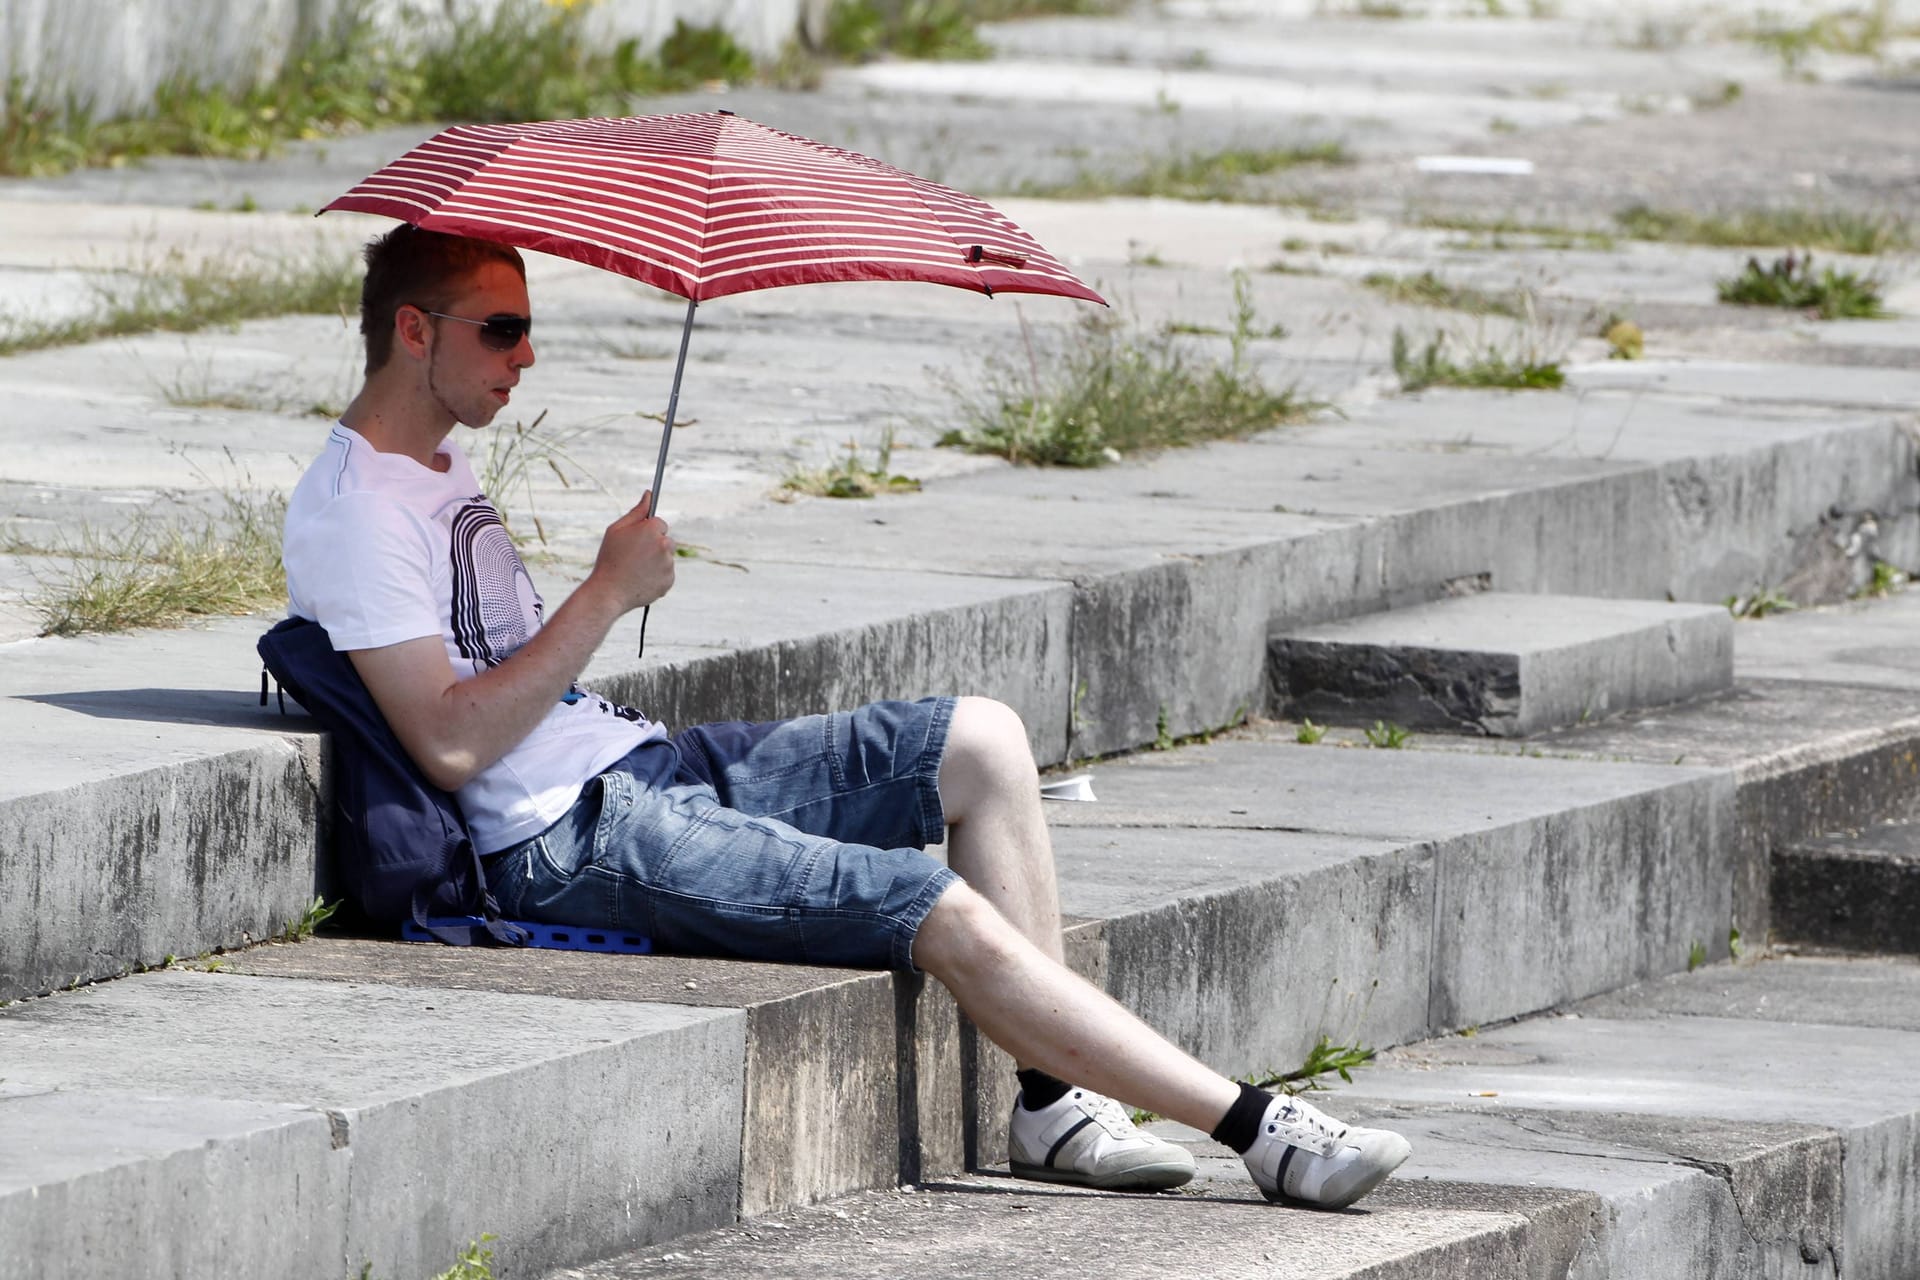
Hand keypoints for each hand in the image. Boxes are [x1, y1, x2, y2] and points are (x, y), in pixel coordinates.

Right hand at [588, 491, 675, 613]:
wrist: (608, 592)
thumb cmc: (609, 558)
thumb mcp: (616, 530)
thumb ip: (636, 512)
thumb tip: (649, 494)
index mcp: (652, 529)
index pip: (659, 523)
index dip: (646, 532)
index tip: (636, 541)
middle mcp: (664, 545)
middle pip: (666, 540)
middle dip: (654, 546)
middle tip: (635, 557)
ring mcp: (668, 564)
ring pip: (666, 558)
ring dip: (656, 562)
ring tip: (635, 570)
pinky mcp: (669, 581)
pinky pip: (666, 574)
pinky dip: (657, 576)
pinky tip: (641, 579)